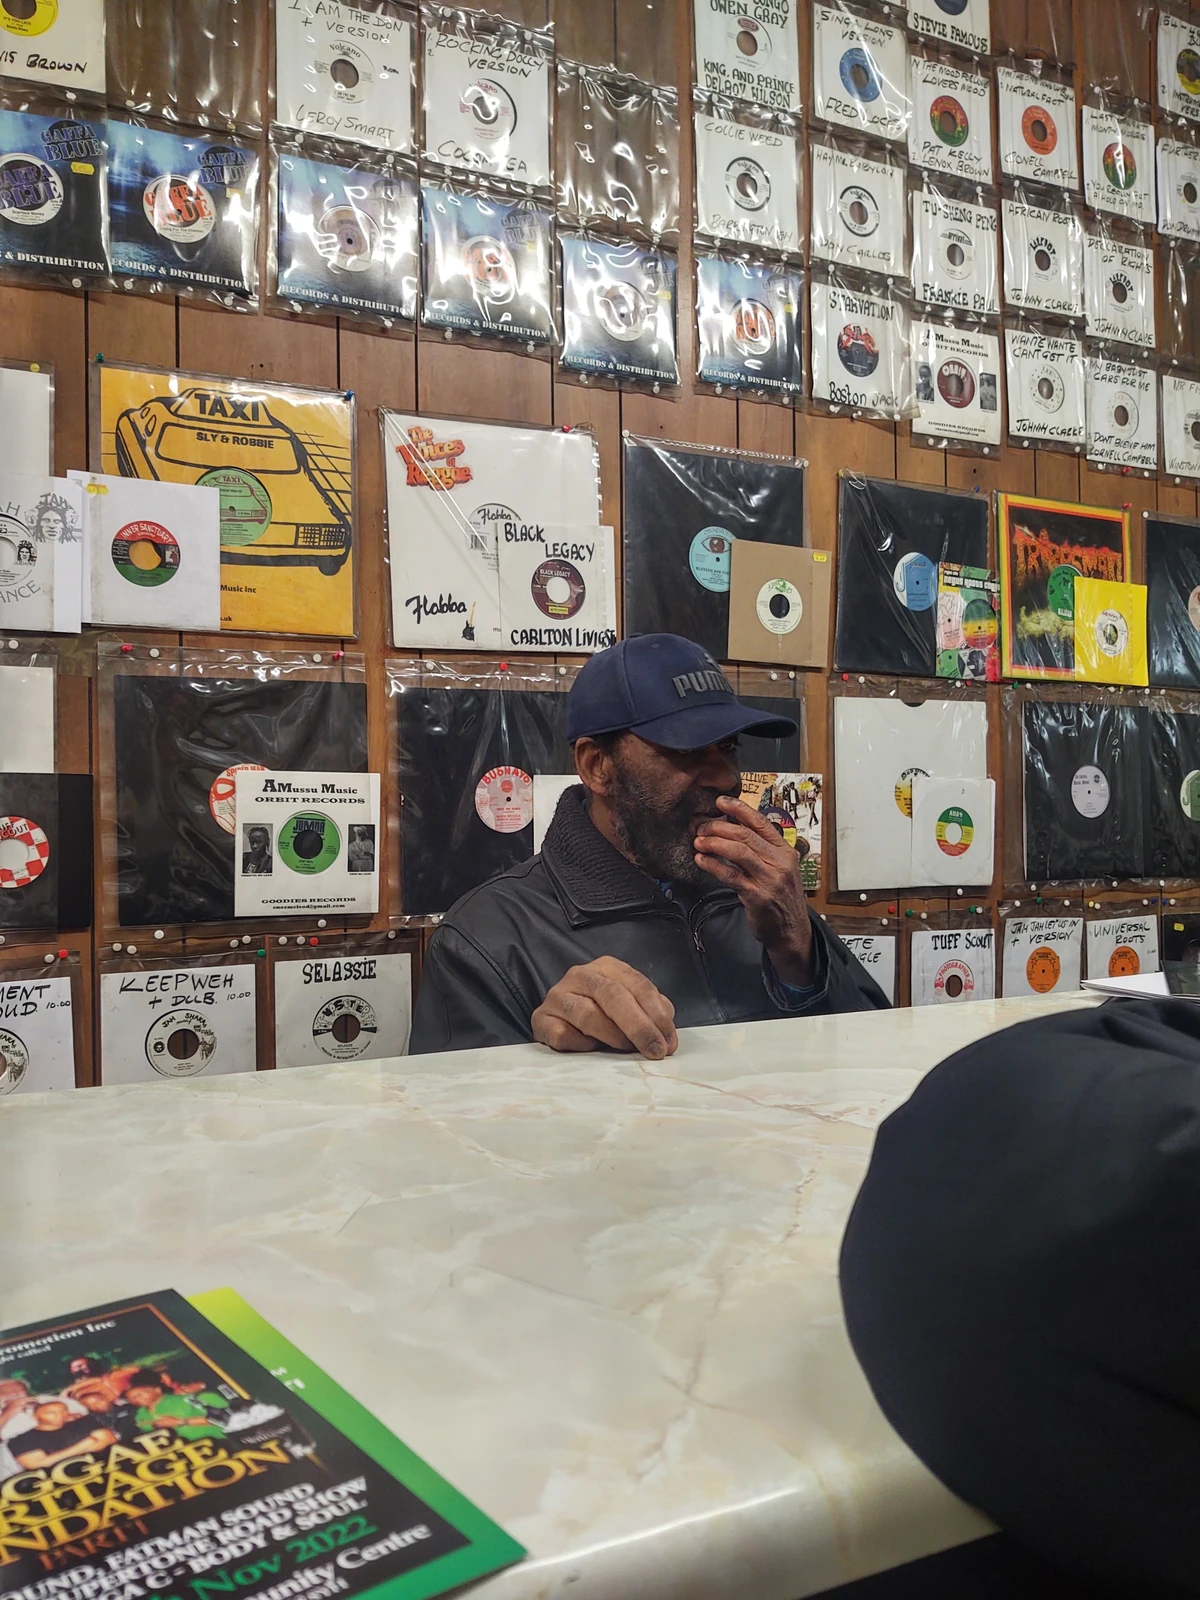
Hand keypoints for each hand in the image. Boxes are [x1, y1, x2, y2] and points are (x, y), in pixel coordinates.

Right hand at [532, 956, 677, 1058]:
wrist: (558, 1021)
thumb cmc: (602, 1014)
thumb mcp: (630, 1006)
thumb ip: (652, 1014)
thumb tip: (667, 1037)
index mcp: (607, 967)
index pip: (637, 984)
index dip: (656, 1014)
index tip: (668, 1042)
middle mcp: (580, 975)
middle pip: (613, 996)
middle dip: (639, 1026)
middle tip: (654, 1050)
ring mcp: (558, 996)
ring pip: (588, 1015)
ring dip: (614, 1036)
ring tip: (627, 1050)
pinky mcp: (541, 1019)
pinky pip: (564, 1034)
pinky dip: (582, 1045)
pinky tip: (592, 1049)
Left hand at [693, 795, 814, 985]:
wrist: (791, 930)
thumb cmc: (781, 897)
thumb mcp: (779, 868)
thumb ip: (761, 850)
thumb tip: (733, 828)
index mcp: (785, 851)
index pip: (760, 822)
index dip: (739, 809)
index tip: (721, 802)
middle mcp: (779, 862)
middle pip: (745, 835)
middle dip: (718, 827)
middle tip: (701, 827)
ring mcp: (769, 879)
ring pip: (738, 851)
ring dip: (713, 843)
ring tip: (698, 841)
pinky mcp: (756, 895)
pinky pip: (730, 875)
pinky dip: (712, 865)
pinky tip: (701, 860)